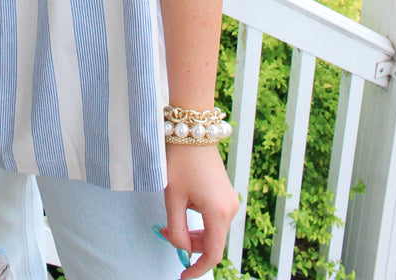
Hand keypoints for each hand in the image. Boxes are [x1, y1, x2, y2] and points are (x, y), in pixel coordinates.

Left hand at [162, 144, 238, 277]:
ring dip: (192, 234)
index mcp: (219, 213)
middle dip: (190, 246)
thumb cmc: (181, 161)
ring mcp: (229, 200)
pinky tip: (181, 210)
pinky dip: (198, 222)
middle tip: (165, 235)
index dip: (198, 269)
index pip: (213, 253)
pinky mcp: (225, 193)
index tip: (183, 276)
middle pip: (212, 242)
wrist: (193, 130)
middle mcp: (230, 209)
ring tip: (169, 223)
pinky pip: (213, 217)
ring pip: (213, 230)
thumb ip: (177, 229)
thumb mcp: (173, 197)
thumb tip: (182, 251)